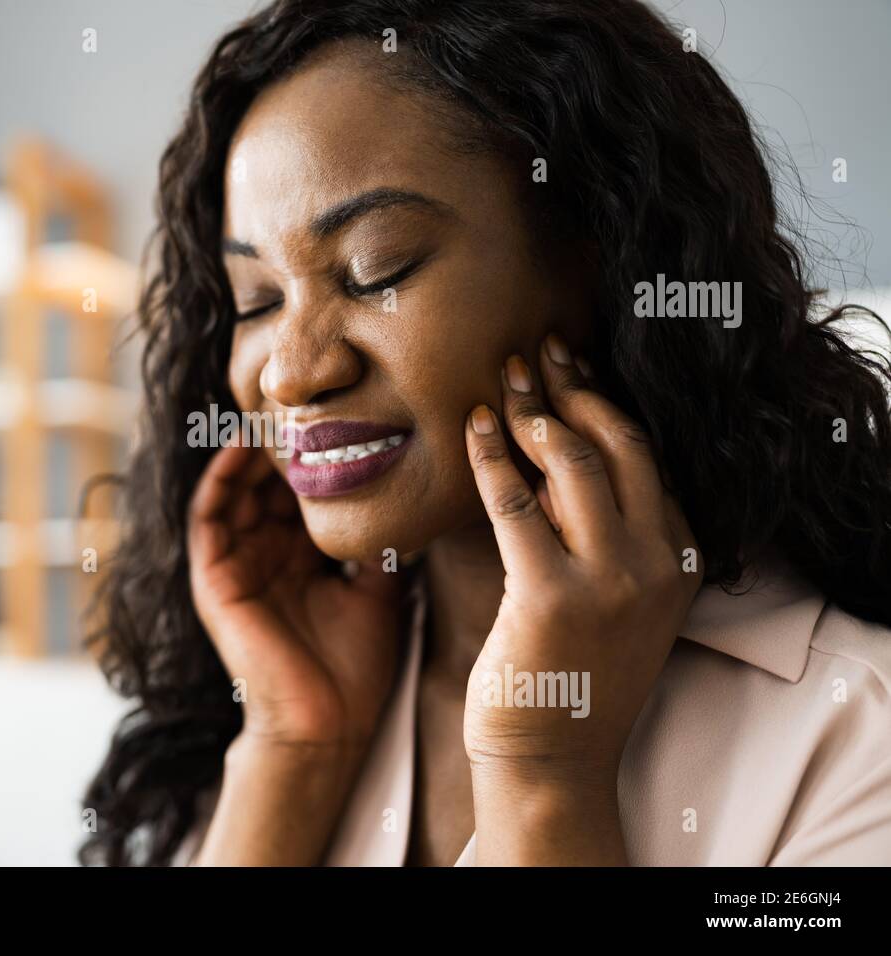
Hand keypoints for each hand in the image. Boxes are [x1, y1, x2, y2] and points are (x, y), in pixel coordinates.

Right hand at [187, 441, 404, 751]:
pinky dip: (219, 480)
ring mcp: (237, 567)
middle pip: (264, 485)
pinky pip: (207, 519)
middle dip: (280, 444)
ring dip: (248, 453)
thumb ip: (379, 545)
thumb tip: (407, 495)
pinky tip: (241, 448)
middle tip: (303, 402)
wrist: (328, 724)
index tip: (339, 416)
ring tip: (272, 413)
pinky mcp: (215, 580)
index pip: (298, 494)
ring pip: (234, 492)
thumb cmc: (355, 667)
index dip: (313, 455)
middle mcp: (265, 557)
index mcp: (300, 559)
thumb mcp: (378, 590)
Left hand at [461, 334, 701, 793]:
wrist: (554, 757)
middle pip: (619, 443)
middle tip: (539, 351)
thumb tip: (559, 452)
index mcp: (679, 557)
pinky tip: (470, 428)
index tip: (572, 367)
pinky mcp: (551, 595)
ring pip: (572, 461)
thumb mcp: (618, 597)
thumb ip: (609, 532)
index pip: (646, 455)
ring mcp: (610, 579)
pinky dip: (489, 456)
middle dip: (575, 388)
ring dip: (533, 410)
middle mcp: (655, 562)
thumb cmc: (572, 671)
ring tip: (504, 380)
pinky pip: (514, 500)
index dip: (605, 402)